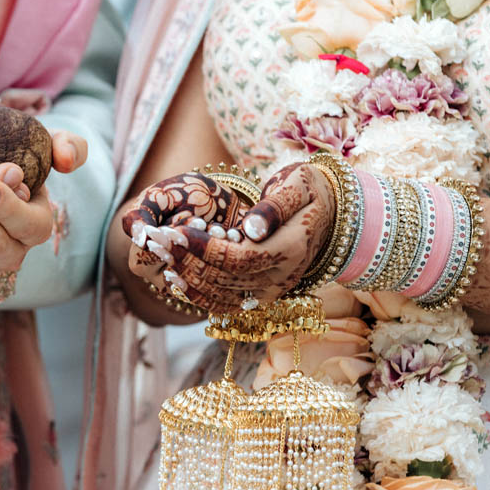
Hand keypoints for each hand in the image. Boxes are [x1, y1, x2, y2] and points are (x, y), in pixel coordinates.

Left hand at [124, 163, 334, 312]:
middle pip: (226, 278)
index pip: (239, 258)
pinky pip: (228, 304)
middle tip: (158, 241)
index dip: (204, 249)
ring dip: (188, 279)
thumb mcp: (298, 185)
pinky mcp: (264, 295)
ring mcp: (275, 290)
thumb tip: (250, 228)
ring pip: (222, 295)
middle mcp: (284, 276)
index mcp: (291, 248)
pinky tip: (177, 279)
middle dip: (187, 260)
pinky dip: (200, 295)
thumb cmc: (310, 190)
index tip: (175, 232)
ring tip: (162, 256)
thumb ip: (274, 207)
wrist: (331, 213)